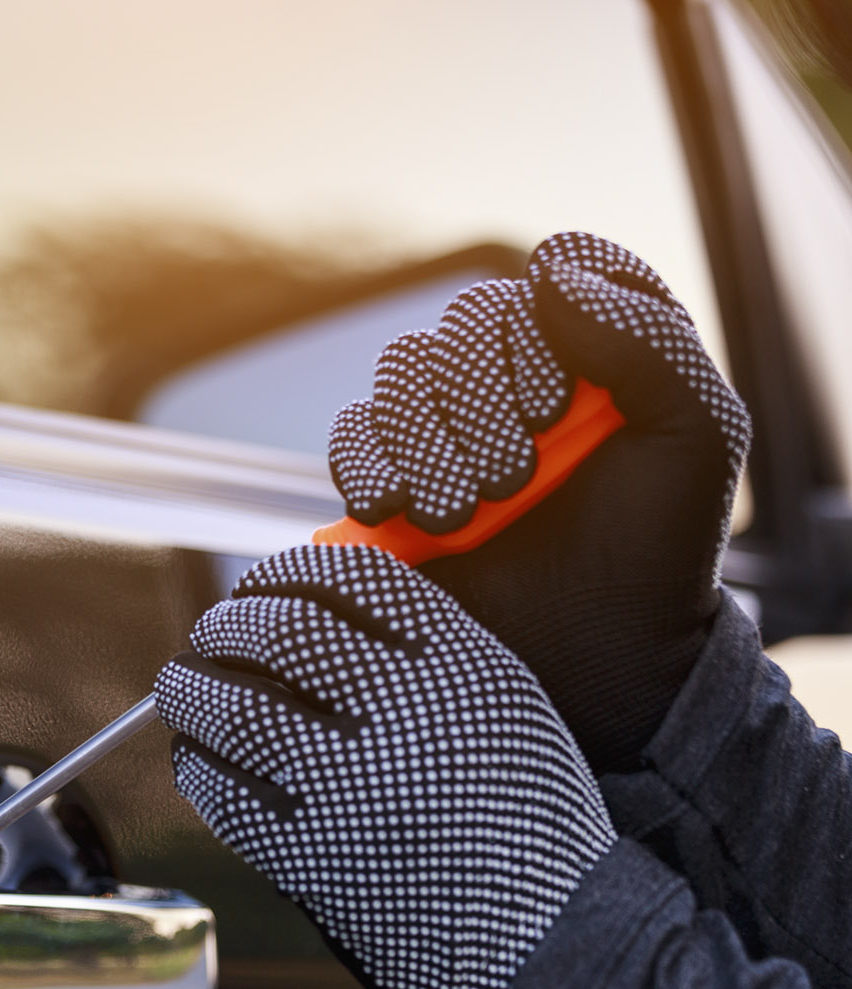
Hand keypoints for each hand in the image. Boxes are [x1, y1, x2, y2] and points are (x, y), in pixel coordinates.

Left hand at [157, 543, 615, 988]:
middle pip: (276, 634)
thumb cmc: (522, 815)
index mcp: (459, 668)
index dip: (287, 573)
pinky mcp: (309, 861)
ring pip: (231, 710)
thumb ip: (418, 643)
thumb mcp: (500, 702)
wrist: (546, 941)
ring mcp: (350, 791)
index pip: (349, 581)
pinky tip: (199, 757)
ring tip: (182, 686)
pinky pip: (221, 793)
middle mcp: (401, 720)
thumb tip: (307, 600)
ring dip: (188, 688)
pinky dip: (195, 764)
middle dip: (226, 624)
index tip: (264, 586)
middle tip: (211, 633)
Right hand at [328, 233, 749, 771]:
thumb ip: (648, 339)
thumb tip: (546, 270)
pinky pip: (352, 435)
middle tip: (514, 480)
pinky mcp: (388, 478)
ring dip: (429, 441)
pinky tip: (407, 513)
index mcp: (600, 347)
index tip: (558, 409)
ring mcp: (447, 425)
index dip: (542, 333)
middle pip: (463, 324)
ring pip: (401, 372)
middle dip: (481, 403)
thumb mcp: (694, 438)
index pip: (553, 275)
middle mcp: (518, 374)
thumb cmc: (654, 551)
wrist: (591, 660)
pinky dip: (370, 467)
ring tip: (467, 512)